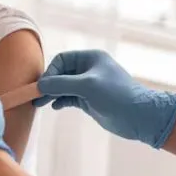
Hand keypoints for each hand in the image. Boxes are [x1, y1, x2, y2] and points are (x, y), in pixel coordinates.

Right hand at [36, 50, 175, 148]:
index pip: (62, 60)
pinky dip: (60, 101)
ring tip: (40, 103)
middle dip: (48, 84)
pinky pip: (69, 97)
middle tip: (35, 97)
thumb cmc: (117, 95)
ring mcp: (89, 85)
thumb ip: (62, 84)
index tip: (43, 86)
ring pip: (64, 86)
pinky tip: (54, 106)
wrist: (140, 116)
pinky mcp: (90, 100)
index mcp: (91, 58)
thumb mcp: (87, 86)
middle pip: (61, 73)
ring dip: (52, 93)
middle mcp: (89, 69)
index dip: (50, 72)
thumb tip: (40, 85)